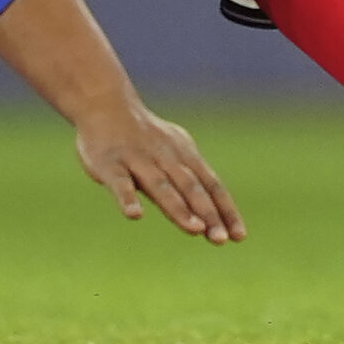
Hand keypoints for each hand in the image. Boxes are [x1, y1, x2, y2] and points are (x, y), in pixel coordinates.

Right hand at [75, 107, 245, 243]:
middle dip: (207, 213)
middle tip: (220, 239)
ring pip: (161, 186)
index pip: (210, 185)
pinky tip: (135, 214)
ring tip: (195, 229)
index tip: (239, 236)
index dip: (225, 210)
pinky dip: (127, 198)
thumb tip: (217, 214)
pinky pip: (120, 182)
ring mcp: (137, 160)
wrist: (104, 104)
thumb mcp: (173, 152)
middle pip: (190, 188)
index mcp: (184, 156)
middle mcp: (165, 158)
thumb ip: (191, 180)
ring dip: (179, 208)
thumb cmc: (144, 136)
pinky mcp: (109, 164)